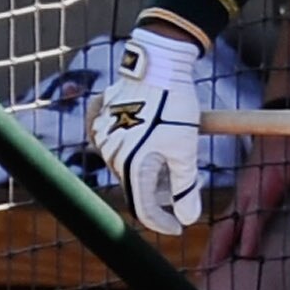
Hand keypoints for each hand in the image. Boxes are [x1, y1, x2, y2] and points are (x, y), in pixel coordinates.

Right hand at [89, 28, 206, 234]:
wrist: (159, 62)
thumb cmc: (174, 106)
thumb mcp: (186, 149)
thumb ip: (185, 186)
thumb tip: (188, 219)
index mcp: (129, 165)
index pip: (143, 208)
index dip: (163, 221)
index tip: (179, 227)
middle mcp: (109, 152)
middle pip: (134, 184)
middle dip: (159, 191)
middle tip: (183, 184)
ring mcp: (101, 131)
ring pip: (123, 161)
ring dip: (146, 167)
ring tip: (170, 156)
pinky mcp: (101, 112)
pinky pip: (109, 135)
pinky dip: (126, 141)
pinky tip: (139, 136)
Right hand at [204, 133, 289, 266]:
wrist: (282, 118)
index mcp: (265, 184)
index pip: (255, 214)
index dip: (249, 234)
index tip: (245, 255)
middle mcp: (248, 191)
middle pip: (229, 225)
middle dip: (219, 248)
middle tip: (209, 272)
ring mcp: (242, 193)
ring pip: (223, 225)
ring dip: (214, 247)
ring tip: (204, 272)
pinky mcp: (242, 194)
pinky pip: (227, 219)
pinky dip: (219, 237)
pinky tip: (214, 256)